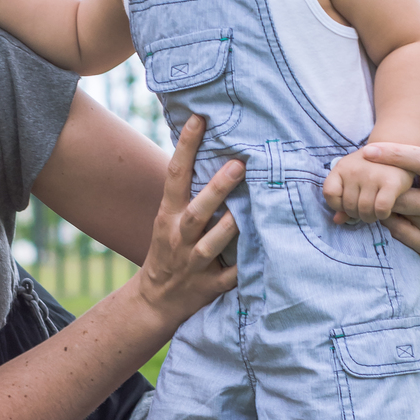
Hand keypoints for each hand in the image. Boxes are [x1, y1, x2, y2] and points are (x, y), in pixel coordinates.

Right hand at [137, 116, 240, 324]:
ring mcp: (192, 264)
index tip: (199, 118)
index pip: (175, 175)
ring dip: (230, 227)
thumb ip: (188, 191)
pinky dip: (244, 268)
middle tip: (240, 164)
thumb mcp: (168, 218)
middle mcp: (178, 237)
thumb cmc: (169, 249)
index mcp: (168, 215)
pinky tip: (264, 255)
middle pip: (197, 212)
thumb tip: (212, 148)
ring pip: (211, 244)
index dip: (185, 146)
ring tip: (252, 207)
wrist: (156, 300)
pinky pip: (229, 277)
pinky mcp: (208, 287)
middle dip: (217, 189)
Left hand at [324, 150, 415, 224]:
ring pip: (364, 210)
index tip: (349, 203)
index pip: (329, 194)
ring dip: (370, 217)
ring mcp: (372, 175)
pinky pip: (380, 209)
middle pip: (348, 206)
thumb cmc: (373, 168)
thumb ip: (343, 199)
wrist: (400, 150)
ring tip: (375, 212)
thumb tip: (337, 220)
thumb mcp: (354, 178)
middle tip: (366, 210)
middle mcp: (355, 170)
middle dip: (357, 214)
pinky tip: (385, 211)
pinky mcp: (390, 182)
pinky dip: (382, 215)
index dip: (337, 204)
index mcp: (342, 167)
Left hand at [365, 101, 419, 257]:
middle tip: (368, 181)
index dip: (396, 155)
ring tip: (381, 198)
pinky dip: (390, 224)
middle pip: (404, 193)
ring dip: (383, 205)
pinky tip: (392, 217)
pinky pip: (397, 233)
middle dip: (382, 188)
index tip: (368, 150)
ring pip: (397, 213)